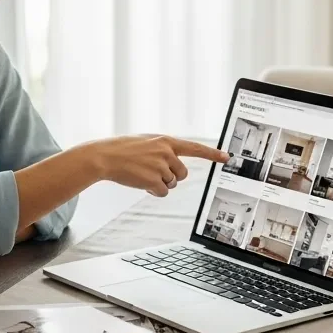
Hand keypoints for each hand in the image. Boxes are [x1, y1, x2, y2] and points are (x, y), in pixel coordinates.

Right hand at [90, 135, 229, 196]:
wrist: (105, 156)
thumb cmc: (122, 149)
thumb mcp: (146, 143)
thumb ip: (162, 151)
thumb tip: (172, 171)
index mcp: (166, 140)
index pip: (195, 148)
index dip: (212, 154)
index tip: (227, 157)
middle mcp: (166, 152)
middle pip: (182, 173)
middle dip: (171, 177)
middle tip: (152, 172)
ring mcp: (160, 166)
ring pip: (171, 184)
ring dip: (159, 184)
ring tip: (142, 174)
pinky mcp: (153, 180)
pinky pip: (162, 192)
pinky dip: (153, 191)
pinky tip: (140, 183)